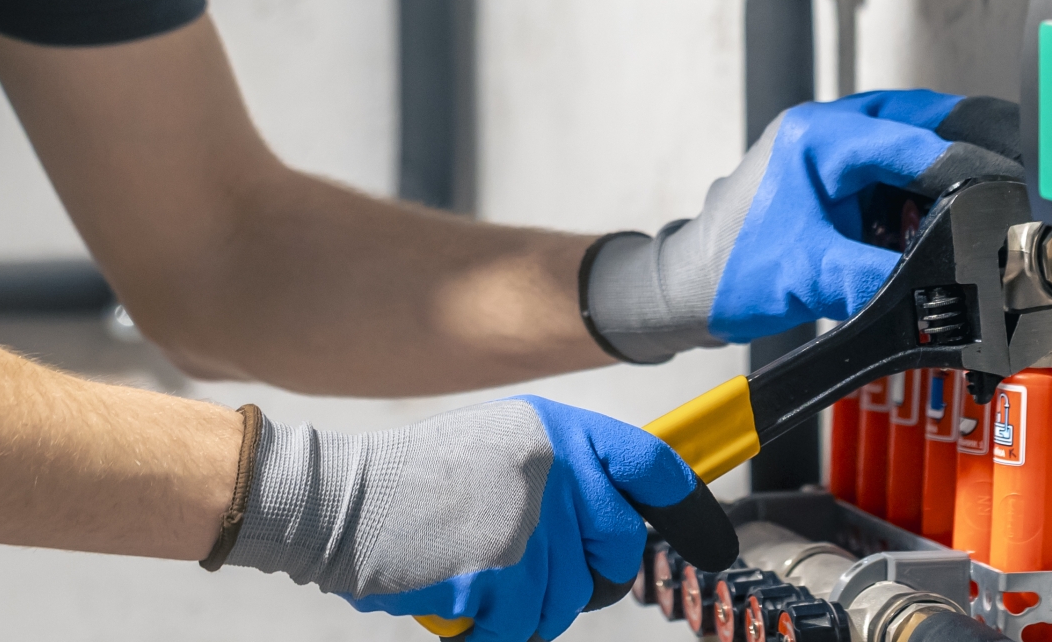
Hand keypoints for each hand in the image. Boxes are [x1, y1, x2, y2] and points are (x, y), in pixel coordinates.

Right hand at [226, 398, 696, 641]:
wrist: (338, 501)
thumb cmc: (413, 486)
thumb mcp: (501, 454)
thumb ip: (562, 478)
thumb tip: (624, 525)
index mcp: (557, 430)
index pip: (651, 465)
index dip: (690, 510)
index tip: (713, 546)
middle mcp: (555, 466)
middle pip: (619, 552)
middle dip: (581, 576)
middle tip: (523, 566)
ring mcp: (531, 520)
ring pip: (569, 600)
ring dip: (525, 605)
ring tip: (474, 568)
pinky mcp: (502, 572)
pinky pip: (523, 629)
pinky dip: (490, 630)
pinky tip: (458, 594)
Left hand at [583, 90, 1023, 357]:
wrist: (689, 286)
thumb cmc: (731, 271)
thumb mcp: (811, 277)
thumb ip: (876, 278)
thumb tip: (939, 290)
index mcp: (819, 136)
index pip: (914, 140)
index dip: (971, 165)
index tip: (1012, 188)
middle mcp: (831, 128)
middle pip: (927, 121)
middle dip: (977, 147)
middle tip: (1021, 177)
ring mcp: (837, 147)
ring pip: (919, 139)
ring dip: (956, 166)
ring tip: (996, 199)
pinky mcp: (843, 172)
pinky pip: (903, 167)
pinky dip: (933, 187)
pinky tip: (953, 217)